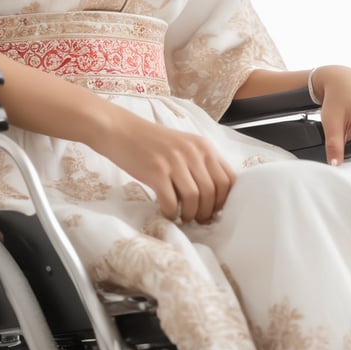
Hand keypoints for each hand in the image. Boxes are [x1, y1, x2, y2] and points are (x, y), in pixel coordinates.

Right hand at [96, 110, 235, 223]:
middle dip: (207, 212)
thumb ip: (200, 164)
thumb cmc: (153, 142)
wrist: (122, 130)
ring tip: (183, 216)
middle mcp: (192, 152)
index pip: (228, 179)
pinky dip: (171, 213)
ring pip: (194, 199)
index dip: (224, 199)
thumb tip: (213, 198)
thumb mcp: (184, 146)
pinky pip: (171, 202)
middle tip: (197, 218)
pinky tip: (166, 211)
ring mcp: (174, 161)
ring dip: (190, 214)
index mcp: (203, 146)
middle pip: (212, 192)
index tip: (214, 208)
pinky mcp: (156, 171)